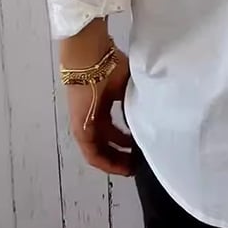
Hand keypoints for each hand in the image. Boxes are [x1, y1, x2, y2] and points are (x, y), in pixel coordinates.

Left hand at [66, 51, 134, 176]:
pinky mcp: (80, 130)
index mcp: (102, 107)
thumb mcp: (129, 87)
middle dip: (124, 156)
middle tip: (139, 163)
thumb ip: (135, 104)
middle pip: (107, 144)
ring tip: (133, 168)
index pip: (114, 131)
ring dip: (117, 161)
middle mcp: (92, 119)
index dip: (128, 142)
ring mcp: (84, 125)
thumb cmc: (110, 67)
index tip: (142, 148)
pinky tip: (122, 167)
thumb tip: (147, 120)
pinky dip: (108, 163)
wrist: (91, 59)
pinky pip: (93, 154)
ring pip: (101, 152)